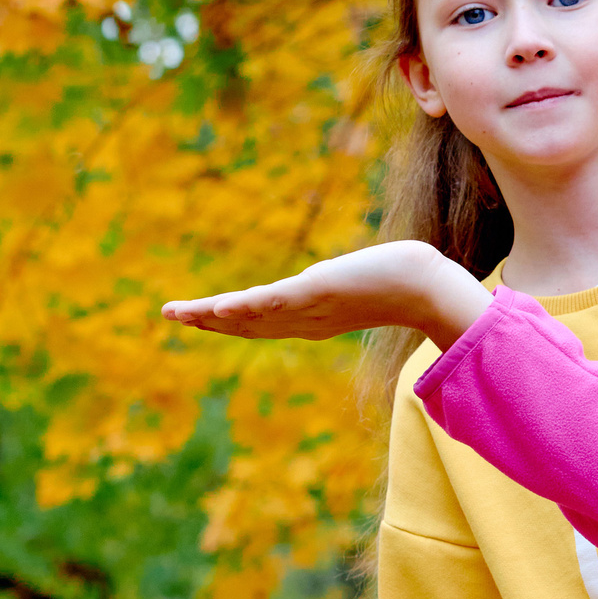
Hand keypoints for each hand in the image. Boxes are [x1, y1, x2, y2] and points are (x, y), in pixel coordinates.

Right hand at [163, 241, 492, 348]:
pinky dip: (243, 308)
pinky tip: (216, 308)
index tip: (200, 315)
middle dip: (206, 320)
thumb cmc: (406, 281)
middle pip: (246, 324)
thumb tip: (358, 274)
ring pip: (250, 316)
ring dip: (210, 316)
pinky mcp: (316, 293)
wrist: (427, 286)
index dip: (227, 321)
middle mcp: (305, 320)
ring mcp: (308, 308)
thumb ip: (350, 284)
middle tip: (170, 314)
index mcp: (312, 319)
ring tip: (176, 312)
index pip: (261, 322)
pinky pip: (272, 303)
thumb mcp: (366, 281)